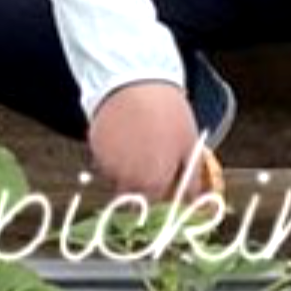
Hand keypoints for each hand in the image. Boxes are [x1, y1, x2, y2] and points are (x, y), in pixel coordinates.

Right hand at [90, 81, 203, 201]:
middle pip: (133, 199)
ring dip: (128, 170)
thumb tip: (195, 205)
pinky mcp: (95, 152)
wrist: (135, 81)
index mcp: (153, 183)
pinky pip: (105, 163)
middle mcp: (127, 183)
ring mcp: (108, 168)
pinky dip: (114, 155)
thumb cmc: (168, 111)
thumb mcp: (191, 144)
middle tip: (152, 159)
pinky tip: (126, 134)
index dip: (160, 197)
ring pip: (118, 181)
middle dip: (143, 186)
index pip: (154, 210)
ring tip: (141, 140)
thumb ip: (192, 180)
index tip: (165, 183)